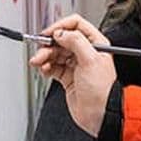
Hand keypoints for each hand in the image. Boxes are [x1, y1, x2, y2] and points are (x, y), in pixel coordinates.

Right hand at [27, 14, 116, 135]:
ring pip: (55, 53)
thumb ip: (75, 42)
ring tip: (38, 62)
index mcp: (96, 43)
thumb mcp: (91, 60)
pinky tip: (44, 69)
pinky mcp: (67, 77)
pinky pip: (52, 66)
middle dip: (49, 44)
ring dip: (44, 56)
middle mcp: (85, 52)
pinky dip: (46, 67)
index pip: (76, 25)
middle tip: (40, 50)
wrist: (100, 114)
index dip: (61, 27)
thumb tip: (60, 32)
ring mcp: (75, 65)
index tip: (49, 33)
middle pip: (62, 39)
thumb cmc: (102, 90)